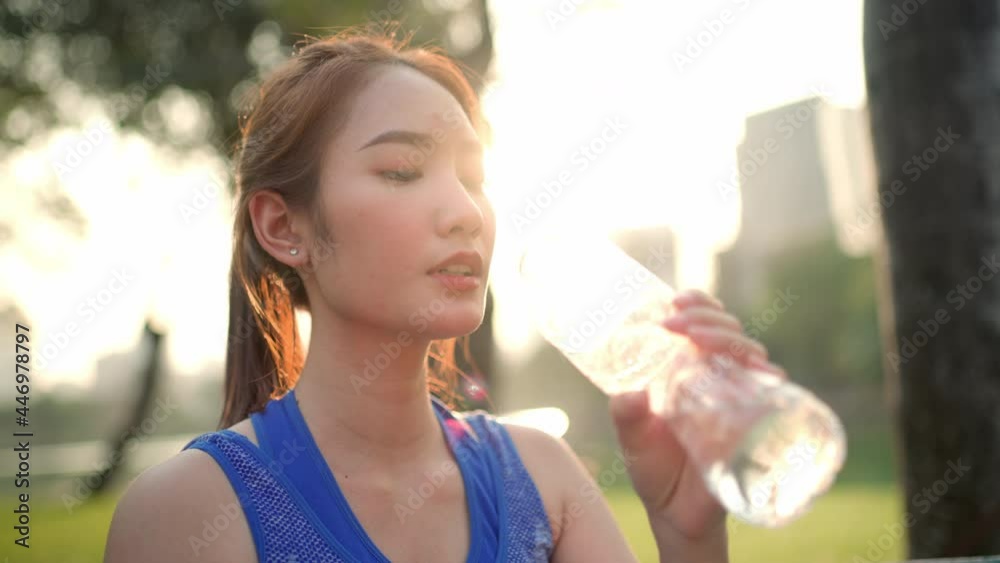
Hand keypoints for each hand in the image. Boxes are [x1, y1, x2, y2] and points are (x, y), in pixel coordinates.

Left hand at [608, 289, 786, 544]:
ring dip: (727, 338)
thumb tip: (628, 394)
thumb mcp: (632, 439)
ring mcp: (739, 398)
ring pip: (748, 352)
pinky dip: (769, 379)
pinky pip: (772, 395)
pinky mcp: (756, 425)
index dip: (696, 304)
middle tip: (676, 322)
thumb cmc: (654, 469)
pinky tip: (762, 372)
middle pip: (727, 330)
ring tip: (697, 339)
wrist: (676, 514)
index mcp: (688, 369)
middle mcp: (718, 377)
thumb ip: (626, 416)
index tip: (675, 300)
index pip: (702, 322)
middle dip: (705, 318)